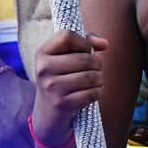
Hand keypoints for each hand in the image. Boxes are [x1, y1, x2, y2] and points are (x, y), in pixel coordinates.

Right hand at [30, 30, 107, 147]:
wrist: (48, 112)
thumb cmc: (62, 77)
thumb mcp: (66, 56)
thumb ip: (86, 42)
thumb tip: (105, 44)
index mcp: (42, 52)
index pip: (67, 36)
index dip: (83, 42)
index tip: (85, 50)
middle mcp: (43, 68)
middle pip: (84, 58)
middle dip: (97, 63)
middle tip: (95, 69)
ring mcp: (51, 87)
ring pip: (91, 76)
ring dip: (99, 79)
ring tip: (95, 81)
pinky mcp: (61, 104)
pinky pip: (92, 93)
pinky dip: (98, 92)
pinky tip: (93, 92)